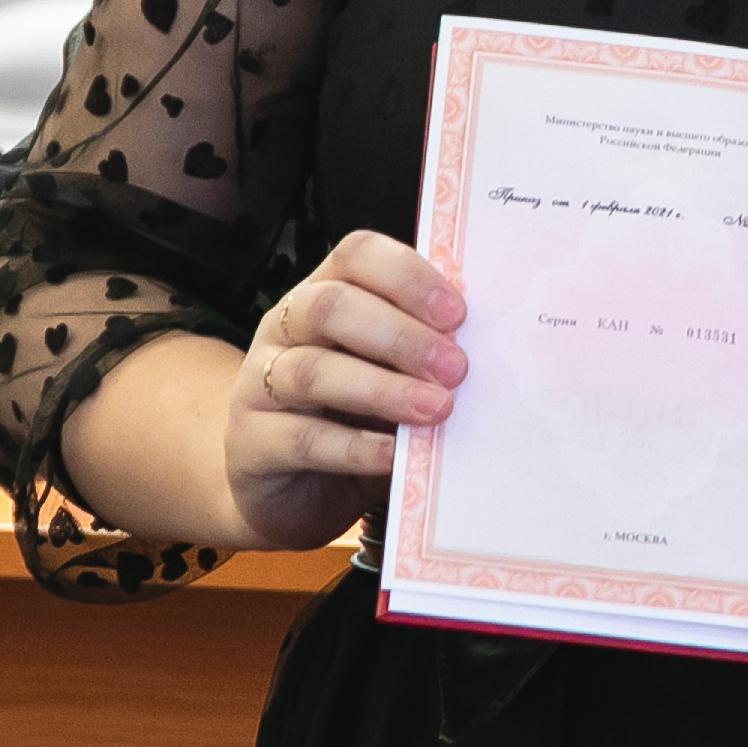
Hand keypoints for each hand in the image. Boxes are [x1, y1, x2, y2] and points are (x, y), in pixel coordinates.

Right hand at [216, 229, 464, 553]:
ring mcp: (260, 386)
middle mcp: (284, 330)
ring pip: (312, 371)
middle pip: (331, 308)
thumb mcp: (391, 378)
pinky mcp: (252, 444)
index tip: (458, 313)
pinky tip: (393, 454)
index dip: (407, 276)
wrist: (286, 490)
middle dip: (400, 335)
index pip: (355, 256)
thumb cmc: (351, 421)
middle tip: (456, 368)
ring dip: (382, 389)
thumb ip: (424, 357)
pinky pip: (301, 439)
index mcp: (324, 297)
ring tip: (436, 409)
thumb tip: (495, 349)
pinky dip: (353, 446)